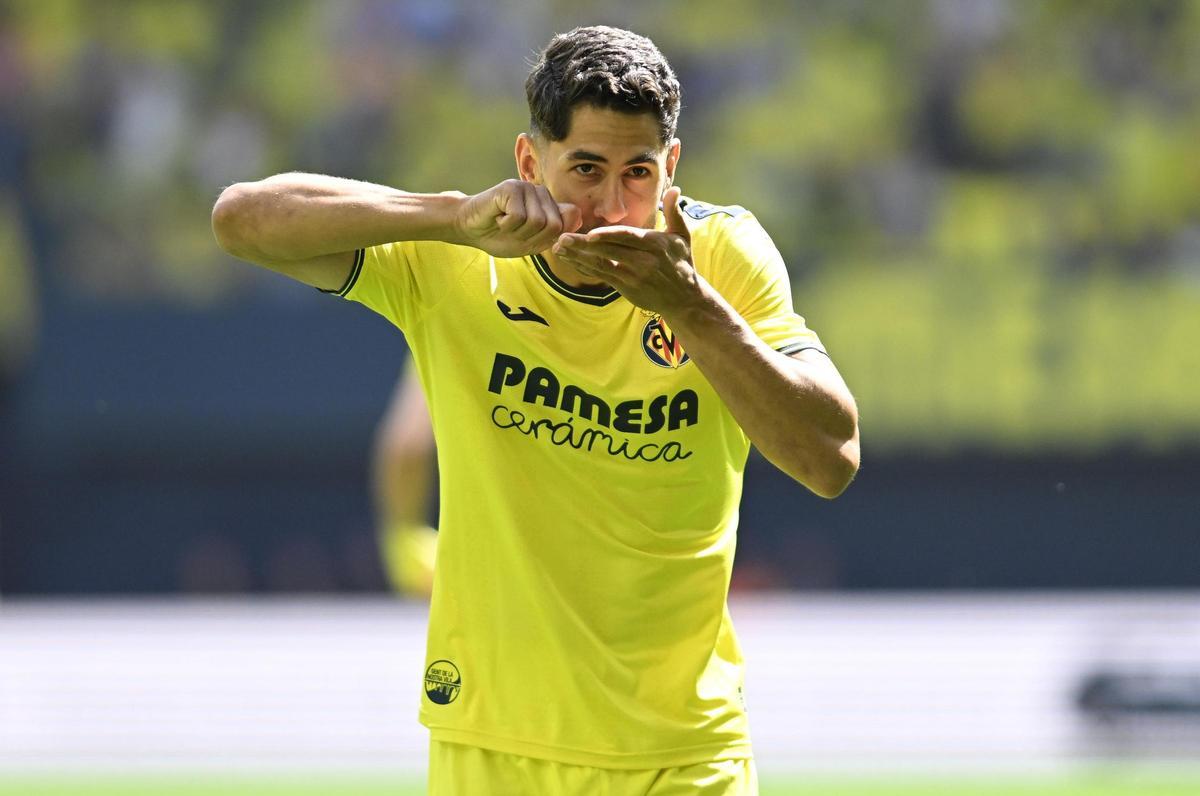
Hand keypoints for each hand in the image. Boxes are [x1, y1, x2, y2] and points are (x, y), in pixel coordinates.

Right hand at [454, 179, 581, 257]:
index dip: (545, 240)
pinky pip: (519, 217)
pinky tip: (497, 217)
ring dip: (517, 231)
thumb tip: (578, 215)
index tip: (527, 238)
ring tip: (504, 223)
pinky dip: (505, 225)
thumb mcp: (533, 242)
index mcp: (549, 205)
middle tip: (513, 230)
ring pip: (537, 221)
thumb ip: (555, 231)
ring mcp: (526, 188)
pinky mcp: (511, 187)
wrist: (470, 229)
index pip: (564, 226)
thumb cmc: (500, 236)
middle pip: (553, 225)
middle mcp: (541, 193)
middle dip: (531, 237)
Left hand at [551, 186, 697, 315]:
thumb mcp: (682, 236)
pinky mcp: (625, 288)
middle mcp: (643, 261)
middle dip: (583, 245)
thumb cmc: (682, 264)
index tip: (590, 234)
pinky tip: (569, 259)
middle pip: (609, 251)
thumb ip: (675, 212)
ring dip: (577, 257)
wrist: (685, 299)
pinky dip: (584, 267)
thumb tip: (675, 189)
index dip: (609, 236)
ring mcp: (632, 276)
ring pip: (601, 265)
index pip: (628, 238)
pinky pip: (601, 275)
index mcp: (655, 245)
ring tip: (559, 248)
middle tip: (562, 238)